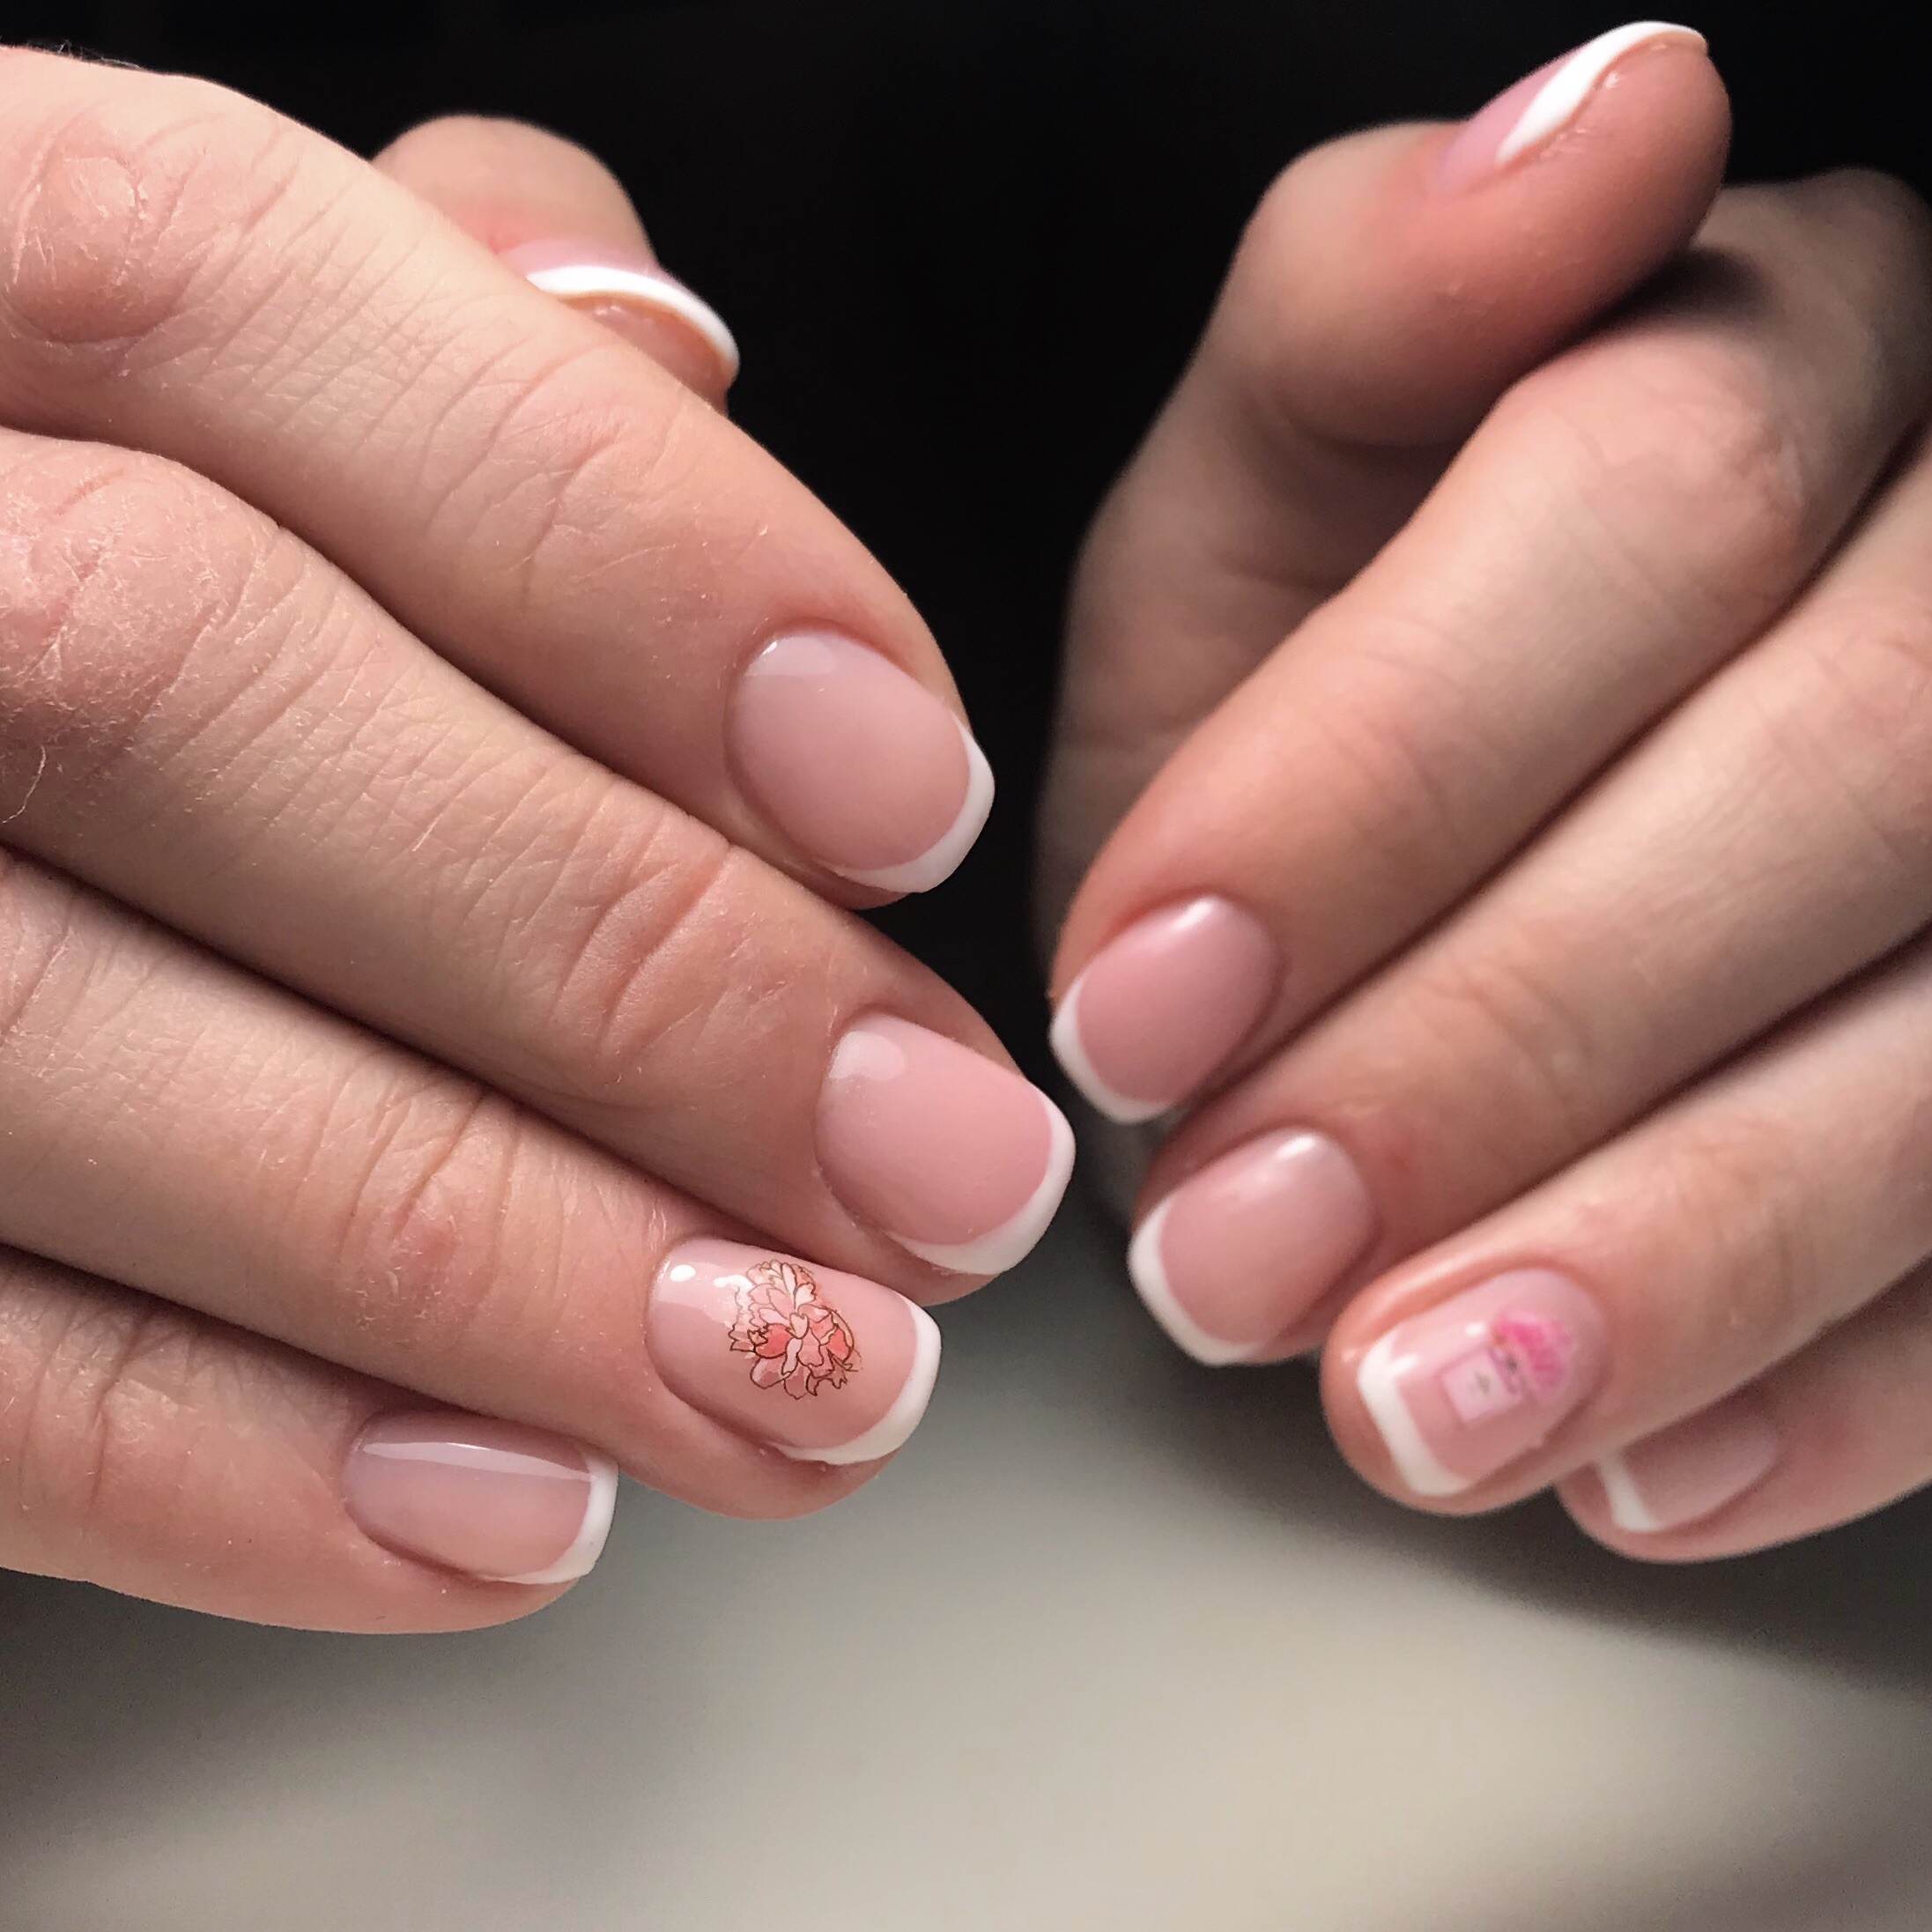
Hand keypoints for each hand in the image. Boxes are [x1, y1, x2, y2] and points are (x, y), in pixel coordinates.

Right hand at [0, 52, 1070, 1628]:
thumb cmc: (89, 563)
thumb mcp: (207, 389)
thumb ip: (433, 358)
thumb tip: (670, 367)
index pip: (235, 295)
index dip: (625, 554)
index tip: (911, 801)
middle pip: (165, 679)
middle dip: (627, 964)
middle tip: (935, 1169)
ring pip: (40, 1035)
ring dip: (490, 1255)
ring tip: (799, 1374)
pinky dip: (237, 1461)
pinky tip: (518, 1508)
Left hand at [1043, 23, 1931, 1557]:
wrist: (1429, 838)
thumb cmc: (1339, 651)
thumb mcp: (1283, 482)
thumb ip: (1375, 315)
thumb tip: (1616, 117)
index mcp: (1772, 353)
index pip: (1648, 509)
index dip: (1381, 780)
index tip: (1141, 1006)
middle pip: (1849, 780)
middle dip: (1507, 1046)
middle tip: (1238, 1245)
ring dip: (1672, 1259)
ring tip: (1404, 1398)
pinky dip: (1832, 1392)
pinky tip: (1628, 1465)